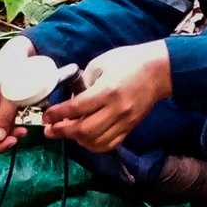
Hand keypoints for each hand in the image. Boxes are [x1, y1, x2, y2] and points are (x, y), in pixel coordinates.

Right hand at [0, 36, 35, 153]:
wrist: (21, 55)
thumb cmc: (13, 70)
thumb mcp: (11, 94)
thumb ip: (5, 117)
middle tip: (14, 140)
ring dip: (5, 140)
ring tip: (22, 132)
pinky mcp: (0, 113)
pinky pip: (1, 129)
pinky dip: (10, 132)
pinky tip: (22, 128)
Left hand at [43, 41, 171, 153]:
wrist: (160, 70)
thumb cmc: (129, 61)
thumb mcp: (101, 64)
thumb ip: (83, 84)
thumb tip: (70, 101)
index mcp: (107, 91)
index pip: (77, 108)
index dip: (58, 115)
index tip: (46, 116)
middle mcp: (117, 110)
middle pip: (84, 130)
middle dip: (63, 132)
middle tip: (50, 130)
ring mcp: (125, 121)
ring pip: (96, 141)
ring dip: (76, 140)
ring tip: (65, 133)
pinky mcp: (130, 128)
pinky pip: (109, 144)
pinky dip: (93, 145)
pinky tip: (83, 138)